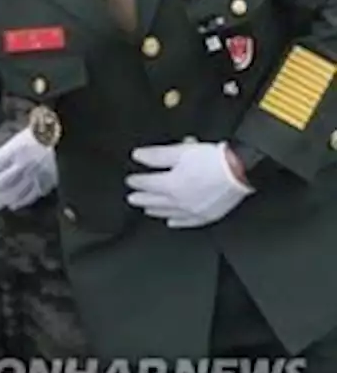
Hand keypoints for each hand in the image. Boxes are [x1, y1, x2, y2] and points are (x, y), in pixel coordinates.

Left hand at [0, 128, 57, 211]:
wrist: (59, 138)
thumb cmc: (33, 138)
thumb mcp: (13, 142)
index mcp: (14, 151)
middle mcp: (24, 163)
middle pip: (4, 181)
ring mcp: (36, 173)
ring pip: (17, 191)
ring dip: (2, 199)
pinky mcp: (47, 181)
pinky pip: (32, 195)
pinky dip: (21, 201)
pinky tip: (12, 205)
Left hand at [126, 141, 252, 227]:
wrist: (241, 170)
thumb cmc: (213, 159)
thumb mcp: (180, 151)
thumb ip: (157, 155)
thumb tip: (138, 156)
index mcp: (171, 185)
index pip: (147, 184)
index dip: (137, 182)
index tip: (130, 181)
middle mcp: (180, 201)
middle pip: (154, 201)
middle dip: (142, 199)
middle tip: (132, 199)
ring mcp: (194, 210)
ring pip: (169, 212)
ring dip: (156, 211)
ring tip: (147, 210)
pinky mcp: (208, 215)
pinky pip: (188, 222)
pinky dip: (178, 222)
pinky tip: (172, 221)